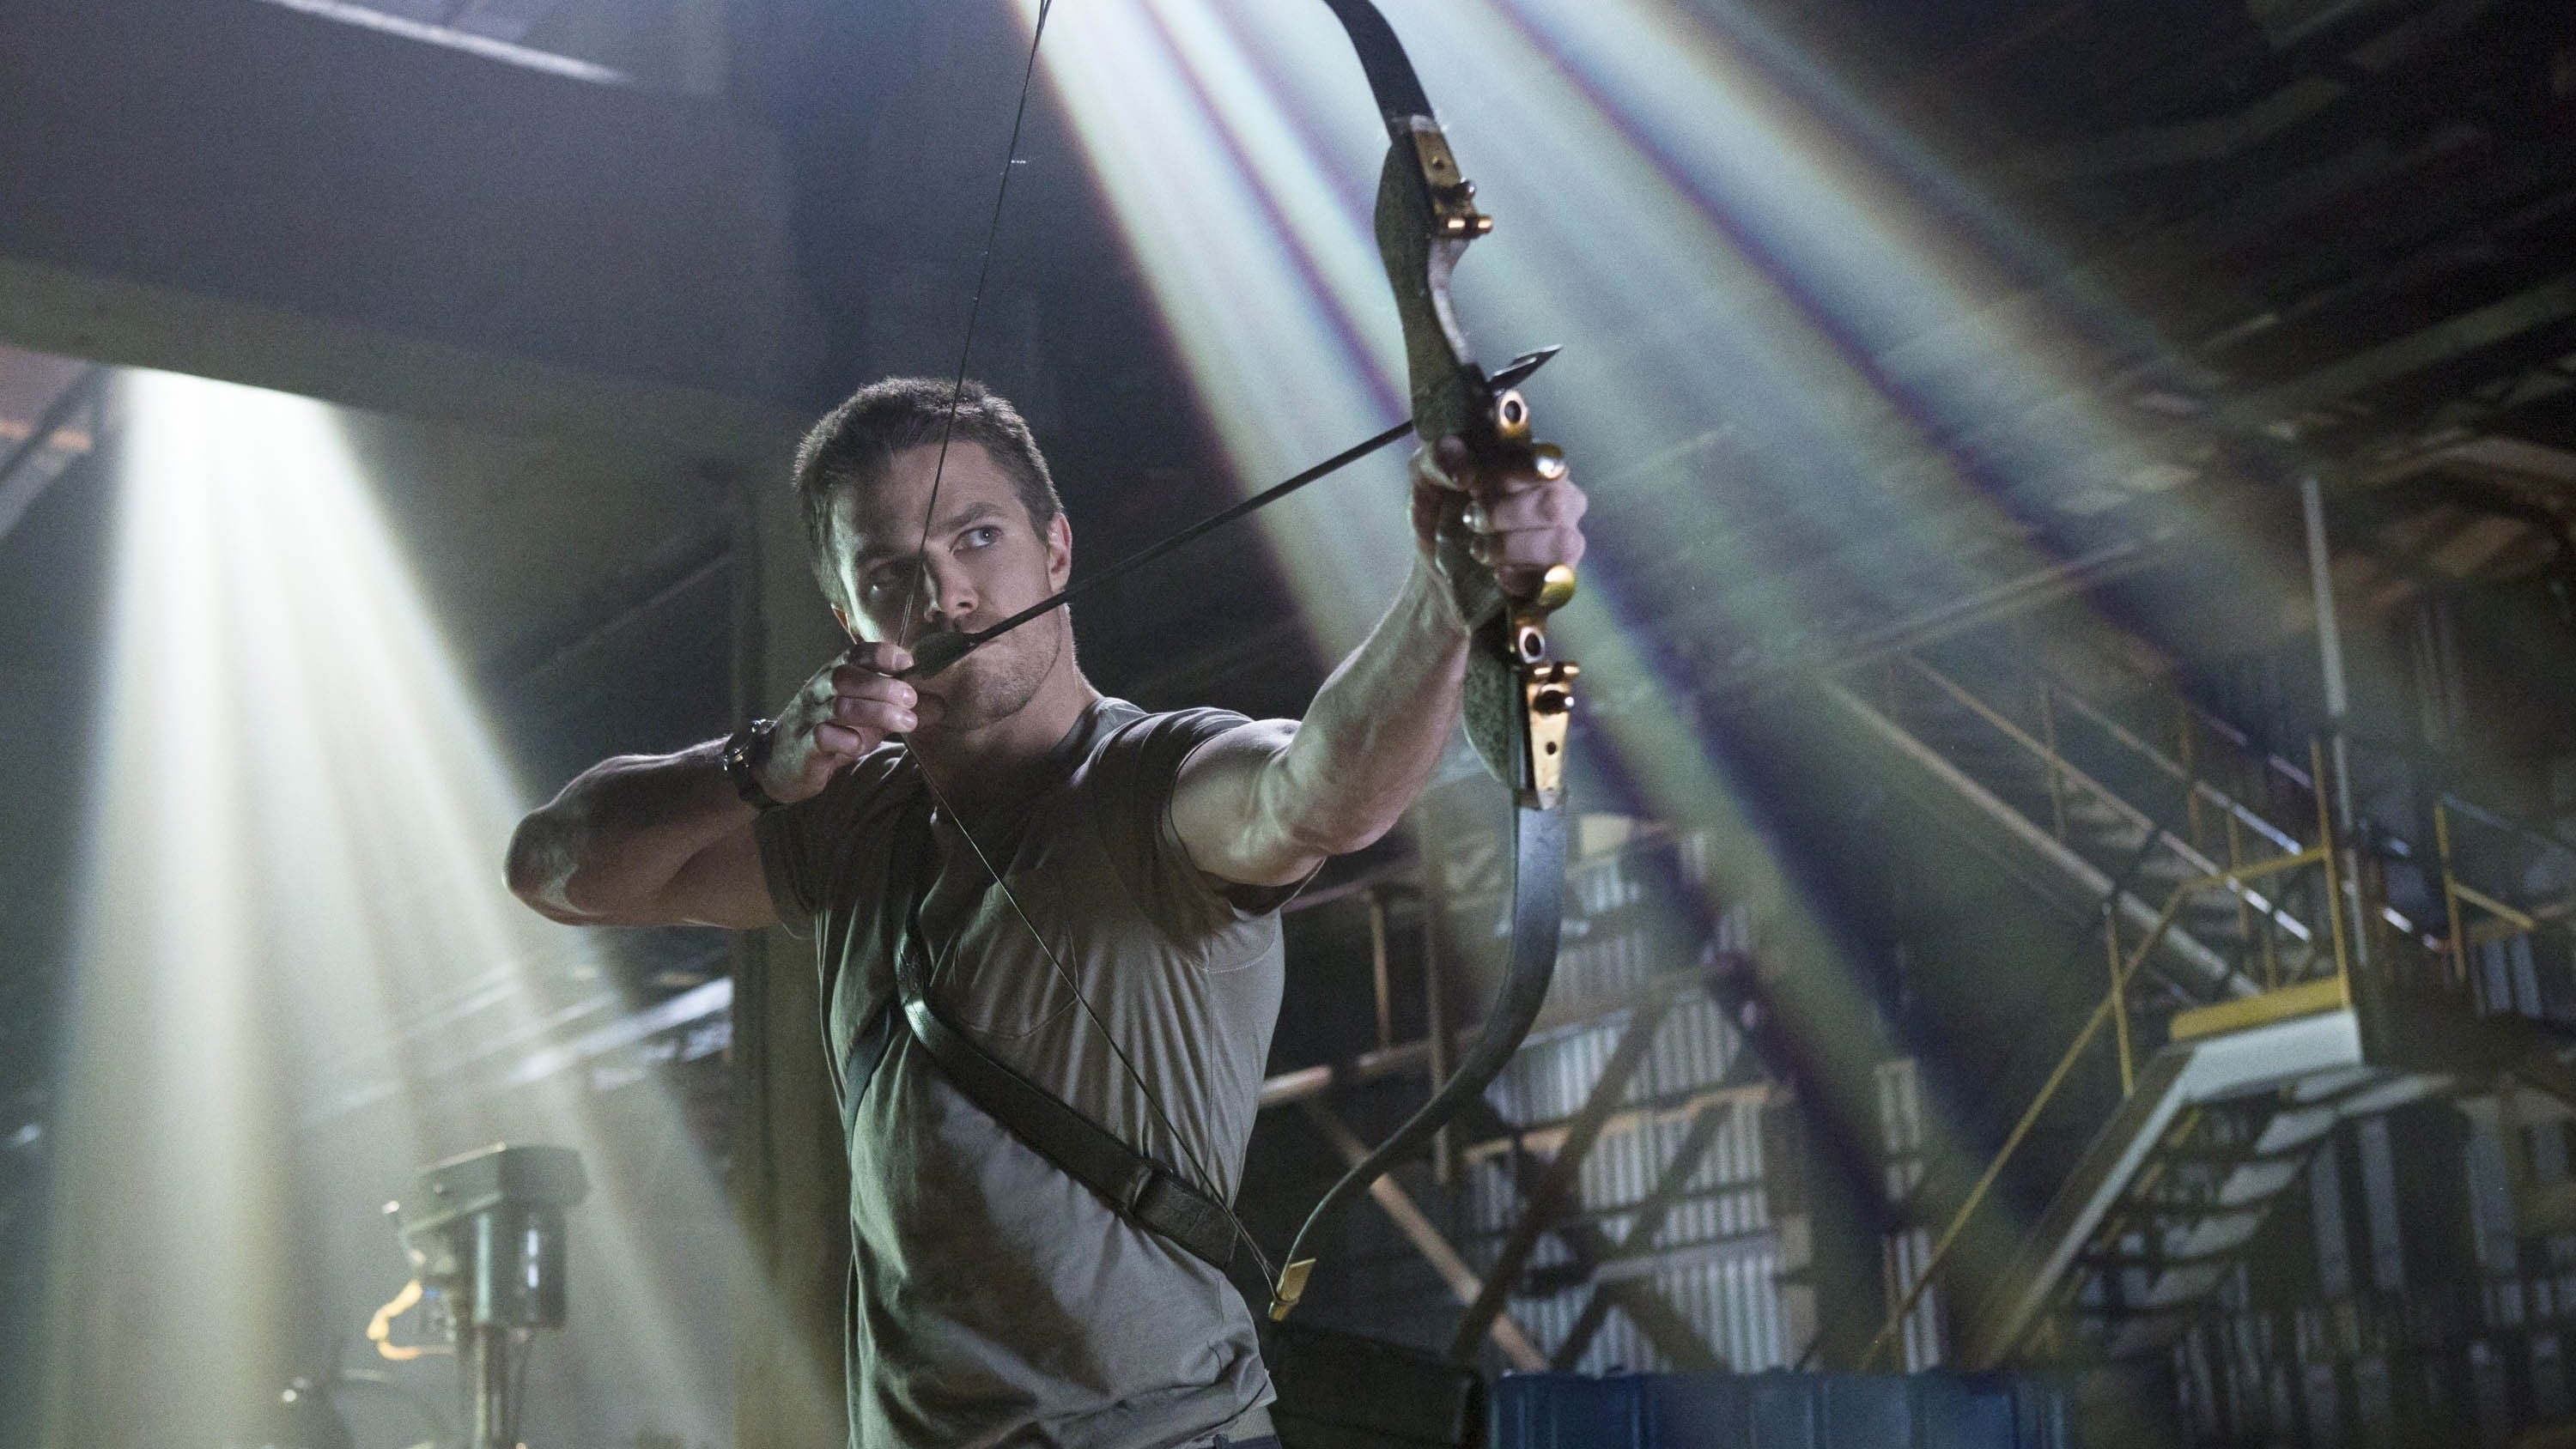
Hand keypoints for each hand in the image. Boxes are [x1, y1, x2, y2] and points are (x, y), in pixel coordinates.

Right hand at [756, 642, 935, 804]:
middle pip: (848, 675)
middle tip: (911, 699)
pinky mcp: (804, 745)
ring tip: (906, 722)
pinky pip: (823, 736)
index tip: (908, 663)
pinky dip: (845, 739)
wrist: (782, 764)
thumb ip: (902, 708)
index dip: (882, 654)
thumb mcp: (870, 718)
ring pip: (841, 705)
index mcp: (836, 675)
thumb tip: (942, 705)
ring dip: (877, 712)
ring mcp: (810, 716)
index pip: (857, 653)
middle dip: (884, 686)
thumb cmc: (833, 733)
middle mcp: (821, 690)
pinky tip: (860, 745)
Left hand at [1411, 435, 1586, 601]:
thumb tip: (1466, 473)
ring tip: (1478, 550)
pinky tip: (1499, 575)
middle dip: (1504, 513)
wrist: (1438, 572)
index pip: (1545, 458)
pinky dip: (1520, 578)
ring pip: (1562, 542)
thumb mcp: (1424, 479)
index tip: (1486, 481)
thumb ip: (1438, 459)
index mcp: (1532, 460)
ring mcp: (1565, 537)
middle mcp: (1559, 495)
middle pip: (1555, 502)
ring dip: (1510, 547)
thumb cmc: (1440, 514)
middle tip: (1471, 518)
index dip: (1524, 468)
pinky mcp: (1562, 578)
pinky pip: (1557, 580)